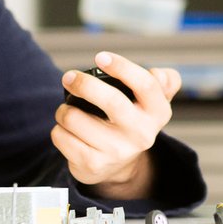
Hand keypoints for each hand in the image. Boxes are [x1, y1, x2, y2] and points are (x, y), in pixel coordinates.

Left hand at [52, 51, 179, 199]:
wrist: (121, 166)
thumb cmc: (133, 121)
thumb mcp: (153, 102)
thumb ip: (165, 82)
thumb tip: (159, 75)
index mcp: (158, 112)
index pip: (145, 85)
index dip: (122, 67)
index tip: (100, 57)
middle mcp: (141, 134)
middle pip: (112, 101)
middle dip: (85, 84)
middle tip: (69, 77)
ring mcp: (117, 151)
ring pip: (76, 118)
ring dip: (64, 109)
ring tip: (67, 109)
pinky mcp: (93, 164)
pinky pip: (61, 137)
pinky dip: (58, 129)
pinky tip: (67, 130)